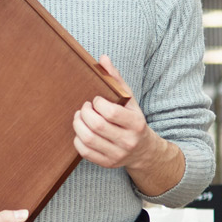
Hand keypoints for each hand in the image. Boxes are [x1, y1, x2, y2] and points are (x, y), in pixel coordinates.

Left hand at [72, 55, 155, 169]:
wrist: (144, 150)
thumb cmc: (132, 120)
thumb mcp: (130, 100)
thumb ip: (116, 79)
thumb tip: (103, 58)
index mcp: (136, 123)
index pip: (111, 112)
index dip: (97, 104)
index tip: (95, 100)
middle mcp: (128, 141)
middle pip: (97, 126)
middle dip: (84, 112)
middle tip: (84, 107)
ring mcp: (117, 154)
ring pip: (88, 139)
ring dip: (78, 124)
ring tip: (80, 116)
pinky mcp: (107, 163)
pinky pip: (84, 152)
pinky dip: (77, 139)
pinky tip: (81, 131)